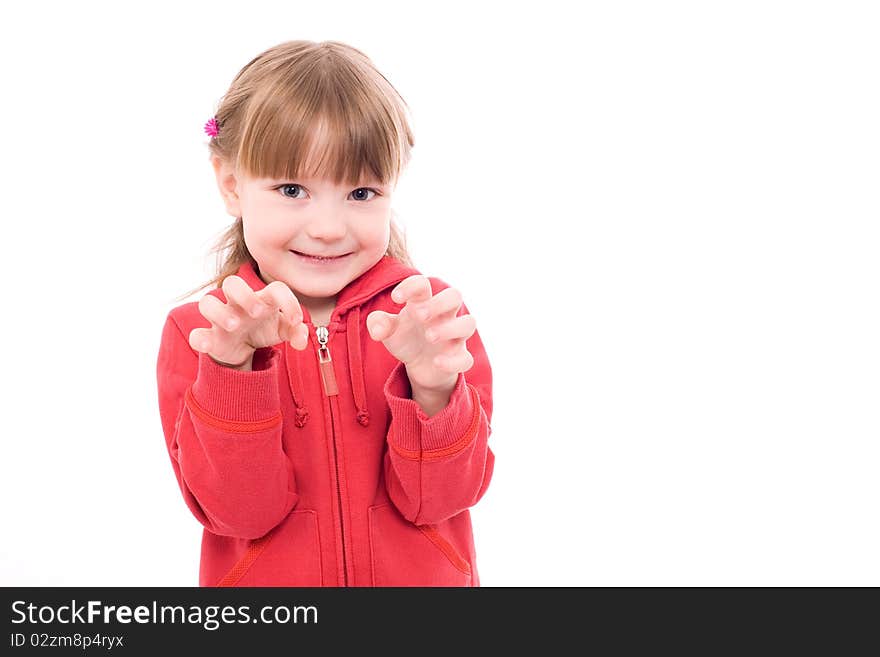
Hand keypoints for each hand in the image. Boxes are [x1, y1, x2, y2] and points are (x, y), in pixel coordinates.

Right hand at [189, 275, 309, 366]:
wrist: (243, 348)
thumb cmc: (264, 329)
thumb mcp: (284, 330)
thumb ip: (297, 332)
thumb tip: (302, 339)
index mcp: (262, 299)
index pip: (275, 288)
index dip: (288, 300)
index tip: (296, 320)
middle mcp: (239, 304)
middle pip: (232, 282)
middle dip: (244, 295)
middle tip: (257, 313)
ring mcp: (221, 319)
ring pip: (207, 302)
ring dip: (220, 312)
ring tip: (235, 326)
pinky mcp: (210, 337)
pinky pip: (196, 334)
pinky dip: (199, 338)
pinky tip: (207, 343)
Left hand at [366, 275, 476, 391]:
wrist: (421, 367)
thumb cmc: (406, 339)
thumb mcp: (388, 331)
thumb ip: (379, 324)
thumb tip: (378, 328)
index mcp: (424, 303)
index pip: (422, 284)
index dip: (411, 286)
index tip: (395, 298)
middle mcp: (444, 316)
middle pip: (454, 296)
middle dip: (439, 303)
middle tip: (419, 316)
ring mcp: (455, 336)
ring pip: (468, 323)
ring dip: (450, 328)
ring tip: (429, 337)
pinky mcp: (459, 358)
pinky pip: (465, 358)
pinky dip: (453, 361)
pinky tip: (436, 362)